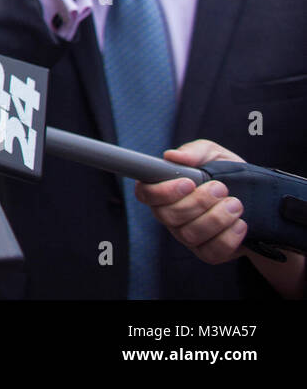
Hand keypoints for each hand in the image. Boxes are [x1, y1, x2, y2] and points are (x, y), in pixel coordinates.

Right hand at [135, 140, 304, 298]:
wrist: (258, 201)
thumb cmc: (228, 174)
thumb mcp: (214, 155)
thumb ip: (194, 152)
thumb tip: (173, 156)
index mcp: (165, 189)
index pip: (146, 194)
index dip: (162, 191)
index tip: (188, 183)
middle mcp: (170, 215)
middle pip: (169, 216)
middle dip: (198, 202)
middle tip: (220, 188)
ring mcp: (187, 236)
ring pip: (190, 234)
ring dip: (216, 218)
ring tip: (235, 204)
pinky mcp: (207, 252)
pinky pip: (211, 252)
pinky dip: (228, 237)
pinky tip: (240, 223)